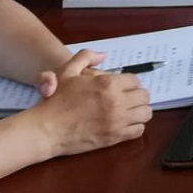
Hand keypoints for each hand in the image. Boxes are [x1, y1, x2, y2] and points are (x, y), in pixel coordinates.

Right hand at [29, 50, 150, 155]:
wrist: (46, 130)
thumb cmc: (56, 100)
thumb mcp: (67, 71)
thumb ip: (86, 57)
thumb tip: (104, 55)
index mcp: (108, 84)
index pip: (135, 80)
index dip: (130, 83)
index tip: (124, 87)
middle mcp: (116, 101)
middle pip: (144, 96)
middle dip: (137, 96)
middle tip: (128, 99)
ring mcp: (117, 121)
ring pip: (145, 113)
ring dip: (140, 111)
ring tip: (131, 111)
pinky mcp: (115, 137)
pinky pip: (139, 130)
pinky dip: (136, 126)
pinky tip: (127, 124)